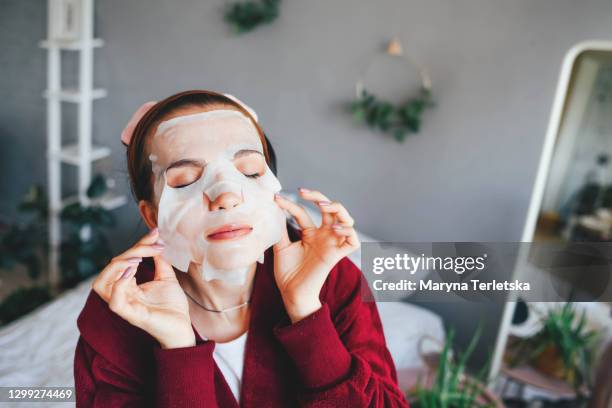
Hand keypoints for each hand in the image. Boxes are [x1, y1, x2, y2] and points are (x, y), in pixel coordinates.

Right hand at [92, 228, 194, 348]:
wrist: (182, 327)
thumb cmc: (172, 306)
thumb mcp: (166, 277)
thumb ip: (159, 261)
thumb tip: (156, 241)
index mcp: (128, 284)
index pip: (125, 260)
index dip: (138, 244)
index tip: (155, 233)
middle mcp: (121, 293)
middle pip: (112, 267)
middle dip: (131, 250)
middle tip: (154, 244)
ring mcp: (123, 304)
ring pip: (102, 282)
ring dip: (118, 265)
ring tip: (138, 258)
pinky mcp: (129, 315)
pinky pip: (113, 300)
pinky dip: (119, 284)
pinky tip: (132, 271)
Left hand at [273, 188, 359, 322]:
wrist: (290, 292)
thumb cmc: (287, 273)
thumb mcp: (281, 245)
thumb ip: (281, 228)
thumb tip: (274, 207)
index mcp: (310, 233)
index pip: (304, 212)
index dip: (291, 204)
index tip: (276, 199)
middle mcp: (323, 236)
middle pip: (331, 208)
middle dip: (319, 196)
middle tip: (304, 192)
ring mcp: (331, 243)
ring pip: (347, 219)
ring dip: (338, 208)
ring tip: (323, 205)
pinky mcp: (337, 255)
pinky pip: (353, 241)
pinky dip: (348, 231)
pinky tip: (334, 228)